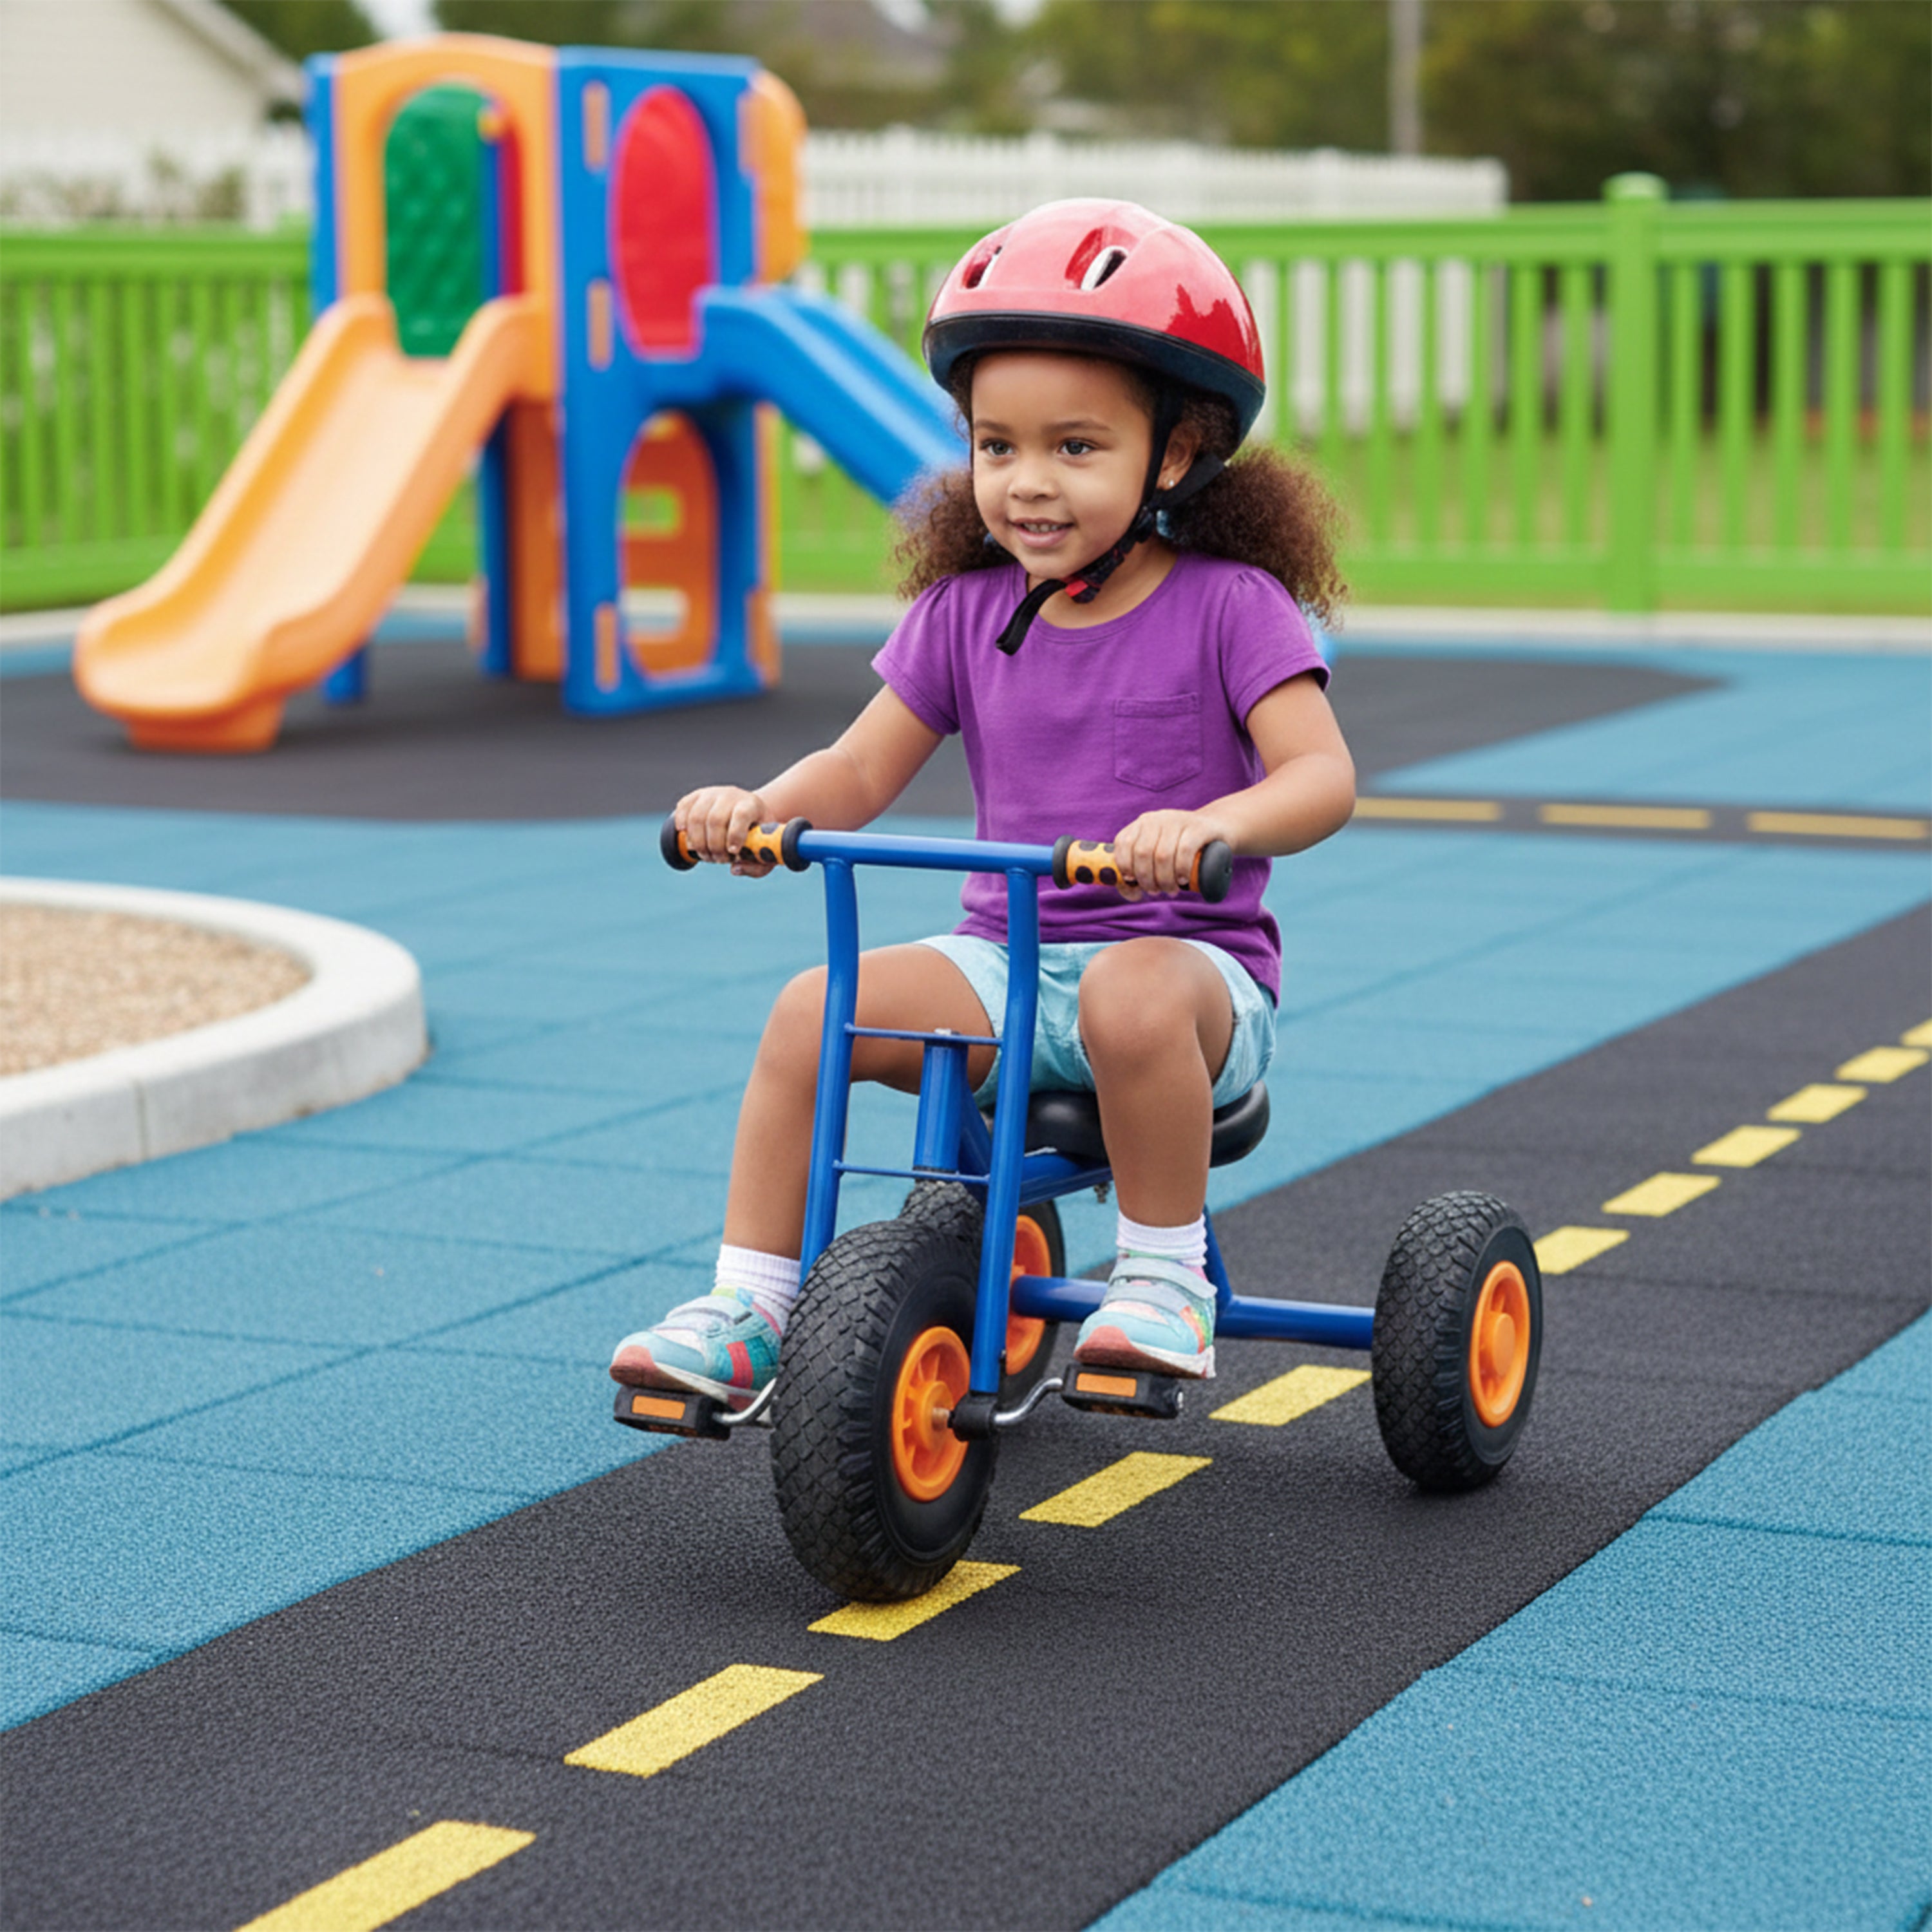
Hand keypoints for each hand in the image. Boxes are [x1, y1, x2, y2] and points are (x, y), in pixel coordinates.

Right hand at [674, 785, 776, 876]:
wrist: (749, 813)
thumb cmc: (757, 836)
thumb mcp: (764, 851)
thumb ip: (756, 866)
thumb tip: (734, 870)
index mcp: (752, 805)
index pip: (741, 815)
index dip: (735, 835)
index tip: (733, 852)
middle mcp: (731, 795)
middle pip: (715, 820)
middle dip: (714, 847)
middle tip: (719, 860)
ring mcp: (712, 793)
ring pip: (696, 817)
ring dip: (698, 843)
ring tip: (707, 856)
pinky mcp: (696, 796)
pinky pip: (683, 808)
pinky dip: (682, 825)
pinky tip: (689, 840)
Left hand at [1111, 810, 1233, 899]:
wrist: (1218, 830)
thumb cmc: (1183, 849)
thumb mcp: (1159, 854)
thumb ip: (1140, 871)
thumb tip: (1130, 891)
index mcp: (1142, 824)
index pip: (1123, 843)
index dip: (1124, 867)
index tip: (1134, 883)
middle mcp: (1157, 819)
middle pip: (1142, 852)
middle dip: (1146, 879)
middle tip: (1156, 891)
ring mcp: (1178, 820)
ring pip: (1162, 854)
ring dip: (1164, 879)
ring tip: (1171, 890)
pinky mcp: (1199, 827)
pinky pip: (1184, 850)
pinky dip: (1181, 870)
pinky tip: (1183, 880)